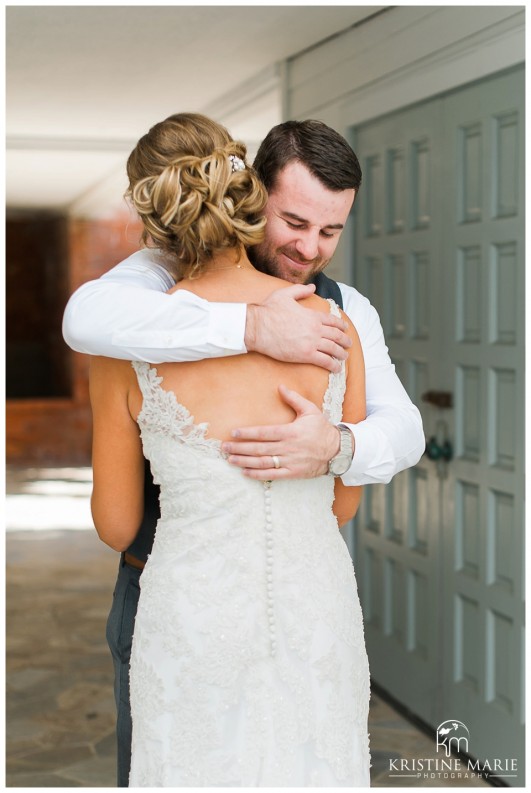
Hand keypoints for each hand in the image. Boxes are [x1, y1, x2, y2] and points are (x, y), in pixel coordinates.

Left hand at [221, 385, 340, 479]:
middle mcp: (288, 448)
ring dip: (244, 461)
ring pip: (263, 462)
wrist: (337, 450)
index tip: (233, 433)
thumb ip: (294, 399)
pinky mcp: (292, 473)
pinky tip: (245, 472)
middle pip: (259, 448)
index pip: (264, 433)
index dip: (248, 433)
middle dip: (240, 448)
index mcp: (290, 432)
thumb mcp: (310, 410)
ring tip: (230, 459)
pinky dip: (257, 474)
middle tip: (224, 447)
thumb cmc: (321, 429)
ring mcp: (290, 461)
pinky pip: (272, 475)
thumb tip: (280, 386)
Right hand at [244, 284, 350, 372]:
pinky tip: (336, 368)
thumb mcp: (285, 294)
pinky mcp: (305, 355)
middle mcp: (315, 329)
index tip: (345, 329)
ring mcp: (311, 342)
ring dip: (341, 353)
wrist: (257, 327)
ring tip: (344, 357)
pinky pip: (324, 361)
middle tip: (349, 344)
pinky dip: (333, 365)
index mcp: (312, 315)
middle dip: (345, 340)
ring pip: (333, 349)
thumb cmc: (268, 310)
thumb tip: (312, 287)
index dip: (341, 325)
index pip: (333, 320)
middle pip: (336, 335)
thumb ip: (301, 290)